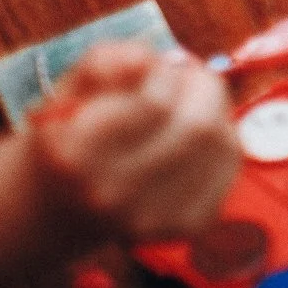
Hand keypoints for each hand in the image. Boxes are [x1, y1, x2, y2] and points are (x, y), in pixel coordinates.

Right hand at [30, 44, 239, 241]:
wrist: (59, 208)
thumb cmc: (70, 135)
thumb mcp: (70, 88)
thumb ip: (106, 61)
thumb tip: (146, 61)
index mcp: (76, 154)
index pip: (156, 103)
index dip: (165, 74)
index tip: (153, 70)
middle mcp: (111, 194)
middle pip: (199, 127)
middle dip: (201, 88)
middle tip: (184, 80)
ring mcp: (150, 218)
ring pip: (221, 144)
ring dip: (214, 110)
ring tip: (187, 106)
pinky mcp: (183, 226)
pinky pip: (228, 166)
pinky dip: (223, 139)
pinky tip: (196, 137)